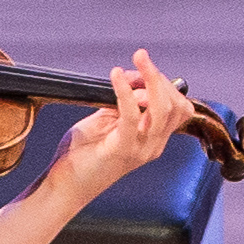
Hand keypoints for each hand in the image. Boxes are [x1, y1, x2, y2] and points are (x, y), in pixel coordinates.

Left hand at [46, 52, 187, 195]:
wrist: (65, 187)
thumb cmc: (82, 154)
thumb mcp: (105, 122)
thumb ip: (120, 104)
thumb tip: (129, 78)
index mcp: (154, 140)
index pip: (178, 108)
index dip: (164, 84)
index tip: (139, 69)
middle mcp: (154, 146)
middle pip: (175, 105)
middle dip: (159, 76)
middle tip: (141, 57)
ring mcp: (140, 150)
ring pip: (161, 108)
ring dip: (151, 77)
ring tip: (138, 58)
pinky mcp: (121, 150)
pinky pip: (131, 115)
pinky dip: (125, 91)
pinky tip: (116, 75)